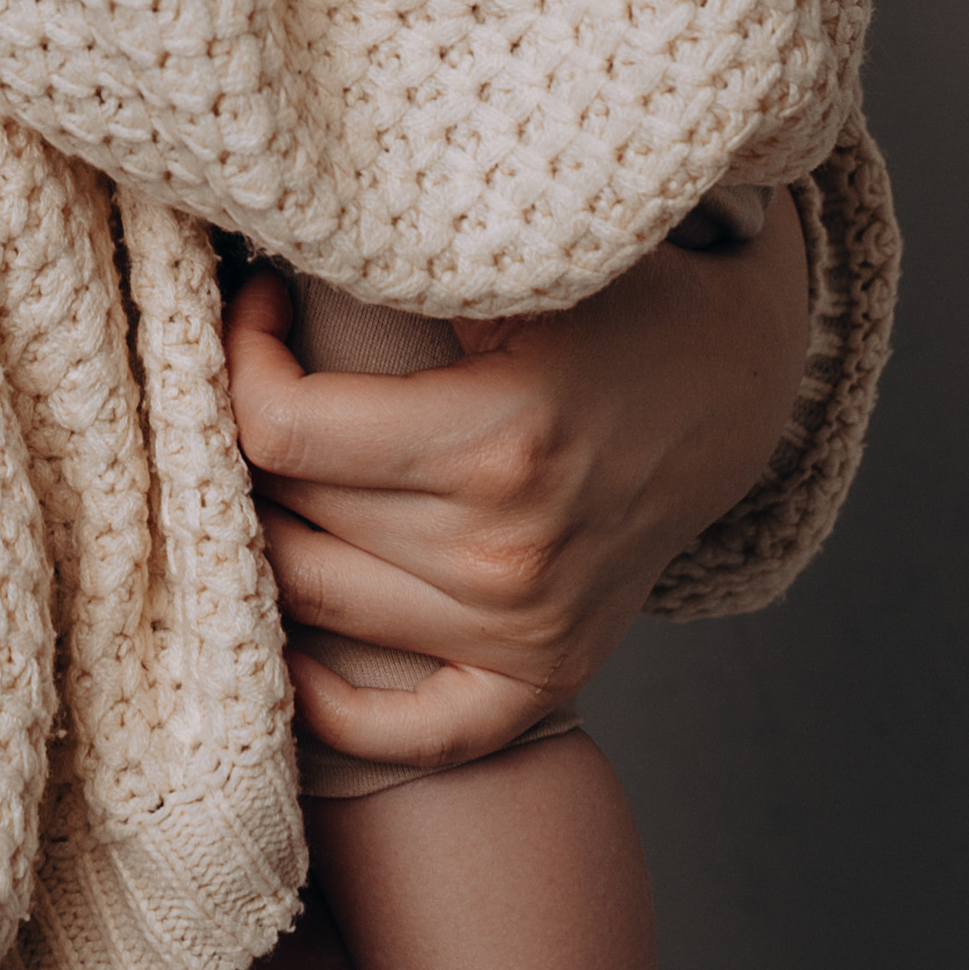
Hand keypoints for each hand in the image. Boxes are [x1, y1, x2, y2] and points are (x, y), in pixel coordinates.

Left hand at [225, 189, 809, 766]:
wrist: (727, 386)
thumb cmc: (613, 304)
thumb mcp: (517, 261)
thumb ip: (401, 261)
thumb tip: (278, 234)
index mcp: (496, 441)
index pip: (283, 427)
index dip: (241, 356)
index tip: (260, 299)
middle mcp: (505, 554)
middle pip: (290, 507)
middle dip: (244, 426)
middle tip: (258, 362)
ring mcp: (526, 631)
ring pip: (316, 600)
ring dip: (264, 532)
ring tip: (270, 456)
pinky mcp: (545, 677)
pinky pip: (416, 735)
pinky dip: (334, 709)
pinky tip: (291, 651)